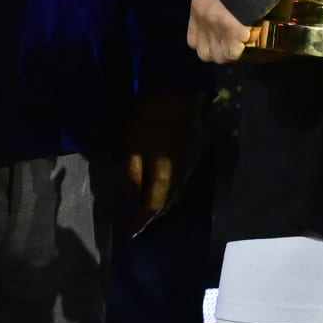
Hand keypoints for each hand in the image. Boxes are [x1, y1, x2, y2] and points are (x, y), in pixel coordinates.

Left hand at [123, 91, 197, 231]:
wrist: (176, 92)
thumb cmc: (149, 117)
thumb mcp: (133, 143)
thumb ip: (134, 171)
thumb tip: (134, 195)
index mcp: (165, 173)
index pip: (152, 205)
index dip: (141, 219)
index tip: (130, 231)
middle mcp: (181, 173)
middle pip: (168, 201)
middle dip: (153, 214)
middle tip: (139, 222)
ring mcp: (189, 163)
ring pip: (176, 191)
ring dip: (162, 202)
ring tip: (149, 208)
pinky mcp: (191, 153)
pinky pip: (180, 179)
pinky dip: (169, 188)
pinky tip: (162, 186)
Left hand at [187, 0, 253, 63]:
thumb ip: (215, 4)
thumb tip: (223, 15)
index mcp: (198, 7)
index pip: (193, 41)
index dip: (207, 44)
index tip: (219, 41)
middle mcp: (203, 19)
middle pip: (204, 53)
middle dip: (219, 52)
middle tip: (233, 45)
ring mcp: (217, 27)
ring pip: (220, 56)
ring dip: (232, 54)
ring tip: (243, 44)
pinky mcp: (233, 32)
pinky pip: (234, 53)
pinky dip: (243, 51)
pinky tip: (250, 40)